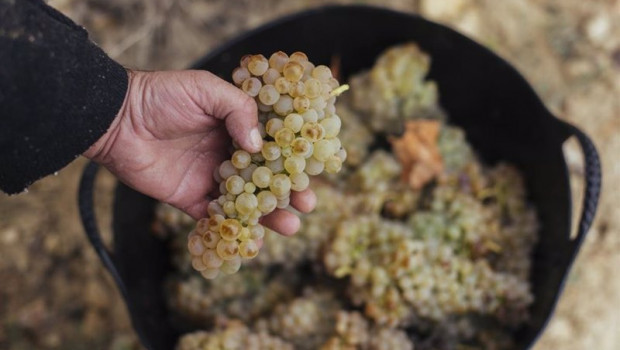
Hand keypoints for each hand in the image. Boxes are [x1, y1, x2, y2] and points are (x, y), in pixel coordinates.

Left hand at [84, 70, 315, 235]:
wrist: (116, 119)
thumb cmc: (160, 95)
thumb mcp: (205, 89)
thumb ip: (238, 110)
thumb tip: (260, 144)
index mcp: (235, 126)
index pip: (272, 145)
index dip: (293, 158)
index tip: (314, 170)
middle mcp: (227, 154)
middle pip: (265, 178)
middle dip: (288, 192)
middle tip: (308, 204)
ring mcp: (210, 178)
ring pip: (246, 201)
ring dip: (268, 215)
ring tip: (290, 226)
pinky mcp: (190, 198)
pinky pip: (215, 218)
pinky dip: (233, 229)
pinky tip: (252, 240)